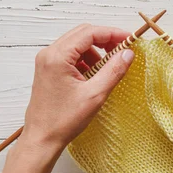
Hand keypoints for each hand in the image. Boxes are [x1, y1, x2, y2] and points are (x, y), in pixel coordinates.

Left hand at [0, 24, 135, 172]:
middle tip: (124, 50)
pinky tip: (96, 74)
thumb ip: (114, 70)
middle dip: (105, 39)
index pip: (90, 33)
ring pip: (78, 43)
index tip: (130, 40)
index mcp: (57, 57)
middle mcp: (49, 54)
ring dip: (97, 50)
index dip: (113, 33)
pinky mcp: (49, 69)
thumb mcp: (95, 94)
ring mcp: (47, 61)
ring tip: (110, 66)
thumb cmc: (64, 120)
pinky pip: (72, 55)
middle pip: (83, 34)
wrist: (41, 139)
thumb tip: (128, 53)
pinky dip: (87, 59)